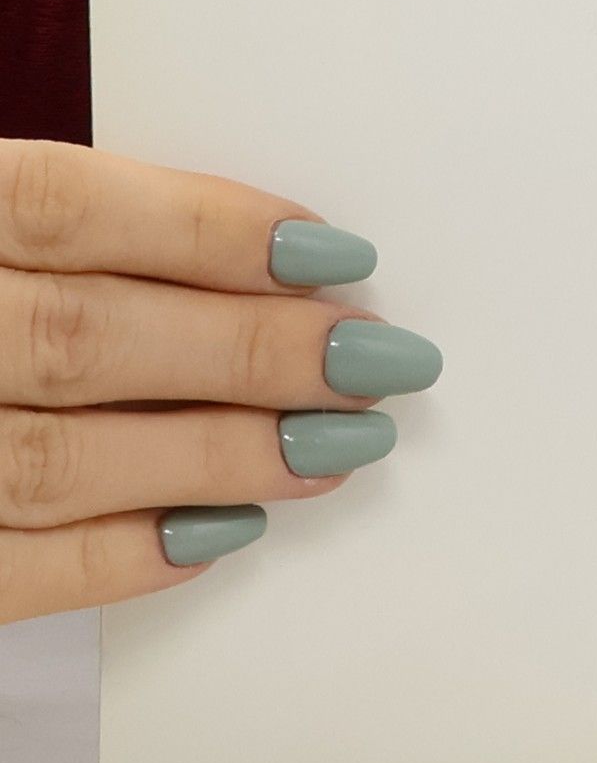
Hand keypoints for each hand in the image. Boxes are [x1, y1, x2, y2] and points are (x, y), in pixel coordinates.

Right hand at [0, 140, 439, 623]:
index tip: (337, 253)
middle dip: (252, 354)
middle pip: (81, 336)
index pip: (57, 204)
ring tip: (334, 451)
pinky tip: (217, 535)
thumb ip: (56, 235)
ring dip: (214, 458)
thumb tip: (269, 258)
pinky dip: (114, 558)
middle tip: (379, 362)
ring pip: (50, 459)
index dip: (207, 227)